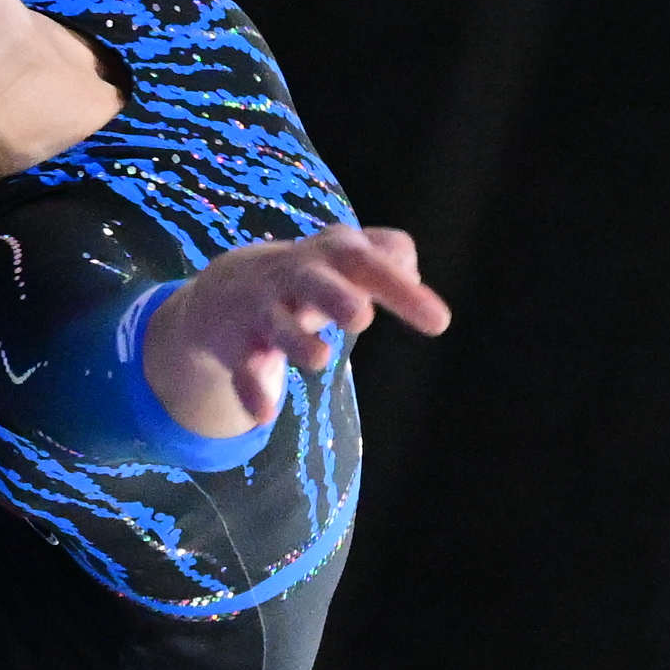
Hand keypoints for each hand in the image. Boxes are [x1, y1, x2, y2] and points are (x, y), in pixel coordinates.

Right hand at [140, 225, 446, 443]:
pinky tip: (265, 415)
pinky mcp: (239, 346)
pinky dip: (252, 391)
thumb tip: (412, 273)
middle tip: (361, 317)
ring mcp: (264, 311)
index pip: (367, 263)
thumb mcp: (350, 255)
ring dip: (296, 341)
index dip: (401, 290)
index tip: (439, 322)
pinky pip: (245, 369)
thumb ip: (391, 255)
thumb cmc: (314, 275)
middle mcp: (295, 277)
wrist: (229, 286)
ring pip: (277, 325)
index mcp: (331, 253)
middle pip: (314, 282)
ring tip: (320, 360)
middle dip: (334, 296)